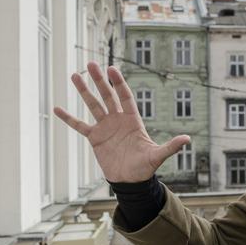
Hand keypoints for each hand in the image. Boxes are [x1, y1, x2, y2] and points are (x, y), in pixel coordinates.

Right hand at [53, 61, 189, 182]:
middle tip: (90, 64)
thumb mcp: (158, 156)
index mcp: (133, 120)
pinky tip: (57, 108)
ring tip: (74, 75)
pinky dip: (68, 118)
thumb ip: (171, 146)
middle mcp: (118, 120)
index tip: (111, 69)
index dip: (118, 83)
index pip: (125, 97)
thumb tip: (188, 139)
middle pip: (108, 96)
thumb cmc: (146, 167)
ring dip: (84, 91)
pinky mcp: (95, 138)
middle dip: (99, 80)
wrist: (131, 181)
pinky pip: (79, 125)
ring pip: (93, 105)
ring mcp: (105, 127)